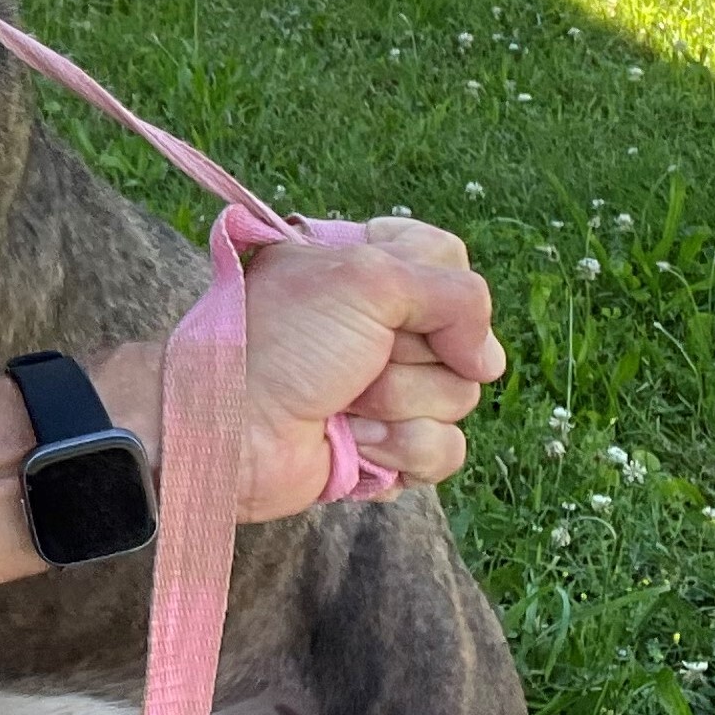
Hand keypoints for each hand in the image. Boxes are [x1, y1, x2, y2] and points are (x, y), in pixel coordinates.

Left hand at [236, 217, 503, 520]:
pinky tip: (356, 444)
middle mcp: (381, 329)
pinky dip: (400, 449)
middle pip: (464, 338)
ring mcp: (386, 391)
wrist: (227, 428)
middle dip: (414, 357)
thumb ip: (454, 294)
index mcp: (367, 271)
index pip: (450, 263)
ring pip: (460, 398)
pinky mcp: (386, 448)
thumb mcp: (366, 280)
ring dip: (402, 405)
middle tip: (356, 362)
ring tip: (345, 406)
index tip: (393, 302)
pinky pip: (444, 451)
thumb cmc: (281, 343)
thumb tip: (487, 362)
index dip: (439, 289)